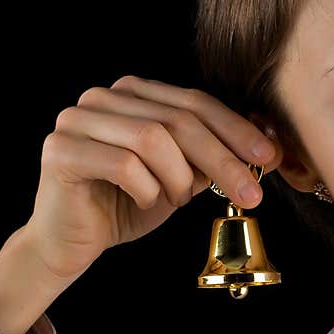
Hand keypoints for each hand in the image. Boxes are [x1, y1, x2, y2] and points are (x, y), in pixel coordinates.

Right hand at [24, 75, 280, 281]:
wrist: (73, 241)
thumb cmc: (129, 204)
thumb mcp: (183, 177)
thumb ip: (215, 157)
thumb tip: (271, 151)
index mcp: (136, 92)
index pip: (195, 101)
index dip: (235, 128)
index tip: (268, 156)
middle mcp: (104, 97)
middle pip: (179, 120)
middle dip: (223, 159)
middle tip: (251, 193)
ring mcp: (78, 119)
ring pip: (153, 138)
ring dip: (178, 178)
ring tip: (177, 200)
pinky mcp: (61, 150)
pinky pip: (123, 165)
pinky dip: (146, 189)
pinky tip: (145, 201)